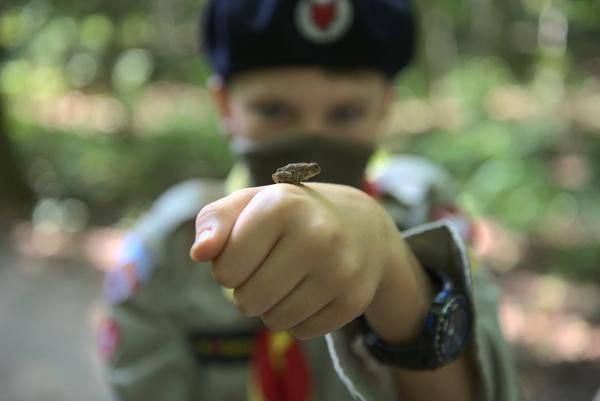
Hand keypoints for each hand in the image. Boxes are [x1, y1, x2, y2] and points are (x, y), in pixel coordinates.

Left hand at [190, 183, 424, 339]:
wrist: (361, 225)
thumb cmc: (291, 215)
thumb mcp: (250, 203)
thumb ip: (214, 221)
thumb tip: (199, 253)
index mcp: (282, 205)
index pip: (224, 270)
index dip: (228, 265)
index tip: (249, 249)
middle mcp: (316, 235)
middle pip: (247, 301)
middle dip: (249, 289)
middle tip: (270, 266)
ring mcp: (340, 270)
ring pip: (275, 321)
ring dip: (273, 306)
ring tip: (291, 277)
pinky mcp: (355, 300)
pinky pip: (302, 332)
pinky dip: (300, 317)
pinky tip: (314, 289)